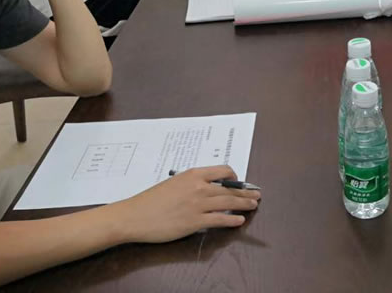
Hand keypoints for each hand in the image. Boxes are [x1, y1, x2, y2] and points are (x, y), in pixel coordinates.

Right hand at [112, 165, 260, 243]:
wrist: (134, 216)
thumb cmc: (150, 201)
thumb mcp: (173, 183)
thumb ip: (190, 183)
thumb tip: (205, 187)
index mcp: (192, 174)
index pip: (222, 171)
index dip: (234, 177)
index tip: (239, 182)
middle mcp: (198, 187)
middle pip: (230, 188)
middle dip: (246, 192)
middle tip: (257, 194)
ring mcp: (198, 204)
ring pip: (229, 202)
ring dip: (244, 204)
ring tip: (253, 205)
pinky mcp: (195, 221)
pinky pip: (220, 220)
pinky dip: (232, 220)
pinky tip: (239, 221)